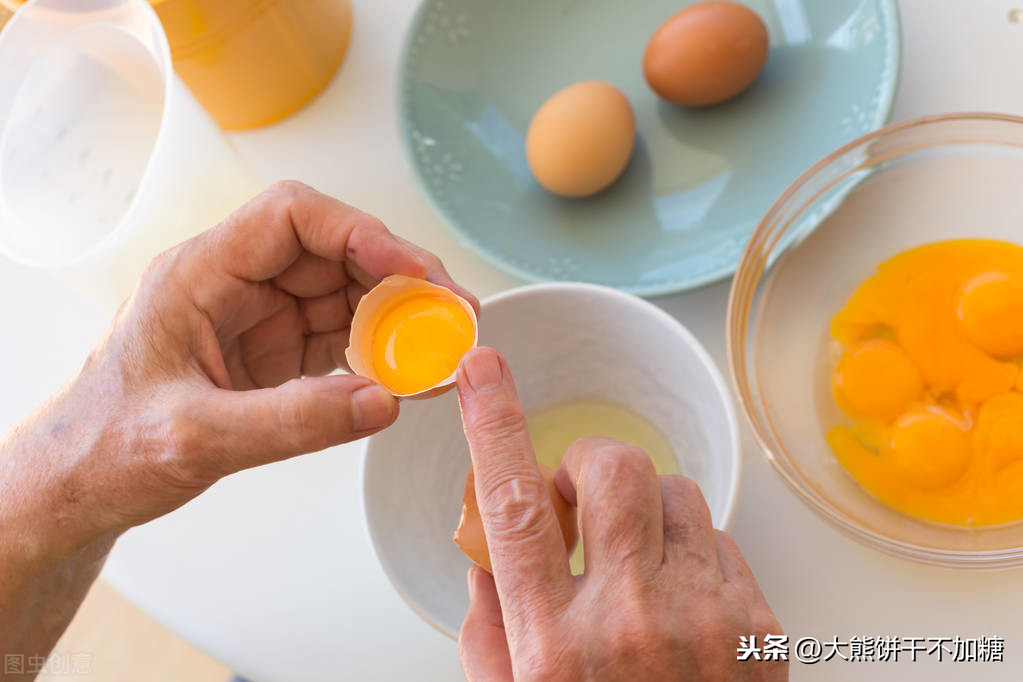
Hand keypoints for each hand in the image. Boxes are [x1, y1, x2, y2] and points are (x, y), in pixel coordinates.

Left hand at [1, 180, 477, 557]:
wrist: (80, 485)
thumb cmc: (107, 448)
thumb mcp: (194, 437)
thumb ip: (291, 421)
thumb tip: (383, 402)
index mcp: (200, 275)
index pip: (292, 217)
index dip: (361, 234)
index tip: (415, 272)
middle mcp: (234, 285)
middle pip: (334, 252)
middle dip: (399, 278)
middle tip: (452, 317)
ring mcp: (257, 318)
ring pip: (345, 293)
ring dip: (397, 317)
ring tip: (440, 351)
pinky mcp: (274, 353)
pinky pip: (340, 337)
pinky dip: (379, 353)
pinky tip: (405, 375)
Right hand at [455, 347, 785, 680]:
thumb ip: (489, 623)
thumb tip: (488, 548)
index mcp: (554, 645)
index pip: (512, 506)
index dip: (493, 423)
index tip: (482, 370)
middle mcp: (632, 622)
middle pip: (614, 471)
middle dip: (591, 464)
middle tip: (580, 499)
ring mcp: (707, 619)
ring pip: (675, 494)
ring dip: (645, 513)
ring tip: (636, 568)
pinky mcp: (761, 625)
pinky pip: (719, 539)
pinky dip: (690, 552)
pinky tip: (680, 604)